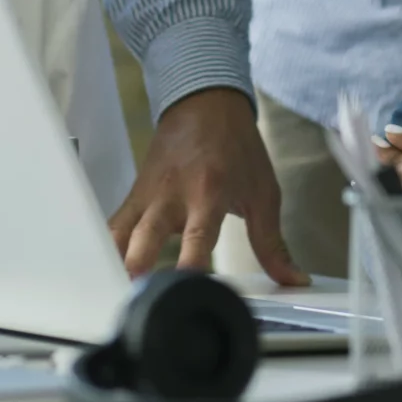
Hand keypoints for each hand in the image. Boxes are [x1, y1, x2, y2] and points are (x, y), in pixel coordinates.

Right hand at [107, 87, 305, 285]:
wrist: (206, 103)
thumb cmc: (237, 147)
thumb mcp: (264, 193)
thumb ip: (272, 243)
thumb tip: (294, 280)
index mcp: (210, 194)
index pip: (197, 238)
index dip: (191, 269)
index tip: (189, 293)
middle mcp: (173, 196)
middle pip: (145, 237)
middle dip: (139, 269)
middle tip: (140, 299)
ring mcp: (148, 196)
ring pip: (120, 232)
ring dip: (117, 263)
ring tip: (118, 295)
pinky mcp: (134, 195)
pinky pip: (114, 225)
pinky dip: (108, 248)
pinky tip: (108, 274)